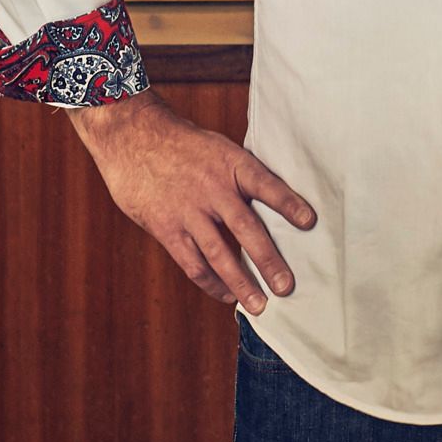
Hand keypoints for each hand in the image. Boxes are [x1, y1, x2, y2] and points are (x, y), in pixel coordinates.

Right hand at [65, 91, 316, 315]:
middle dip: (268, 260)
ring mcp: (188, 210)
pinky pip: (192, 261)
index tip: (310, 222)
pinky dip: (211, 282)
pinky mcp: (166, 227)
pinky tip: (226, 294)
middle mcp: (212, 187)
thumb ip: (239, 176)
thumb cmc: (181, 144)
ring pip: (219, 253)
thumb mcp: (217, 148)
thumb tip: (273, 206)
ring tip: (259, 304)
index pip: (266, 184)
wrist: (132, 136)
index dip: (288, 203)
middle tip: (286, 286)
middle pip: (246, 228)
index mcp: (230, 162)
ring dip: (241, 282)